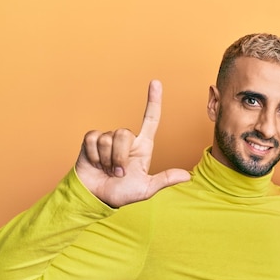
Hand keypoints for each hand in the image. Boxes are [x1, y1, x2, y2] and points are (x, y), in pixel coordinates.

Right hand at [75, 80, 190, 207]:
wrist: (97, 197)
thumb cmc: (122, 193)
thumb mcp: (146, 189)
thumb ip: (164, 180)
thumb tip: (188, 176)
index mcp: (143, 147)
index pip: (151, 119)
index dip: (154, 101)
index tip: (155, 82)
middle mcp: (127, 140)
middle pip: (124, 133)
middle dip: (120, 157)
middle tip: (119, 173)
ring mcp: (109, 139)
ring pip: (108, 138)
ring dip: (107, 159)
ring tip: (107, 169)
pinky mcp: (91, 140)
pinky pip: (92, 139)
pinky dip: (93, 156)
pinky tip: (95, 163)